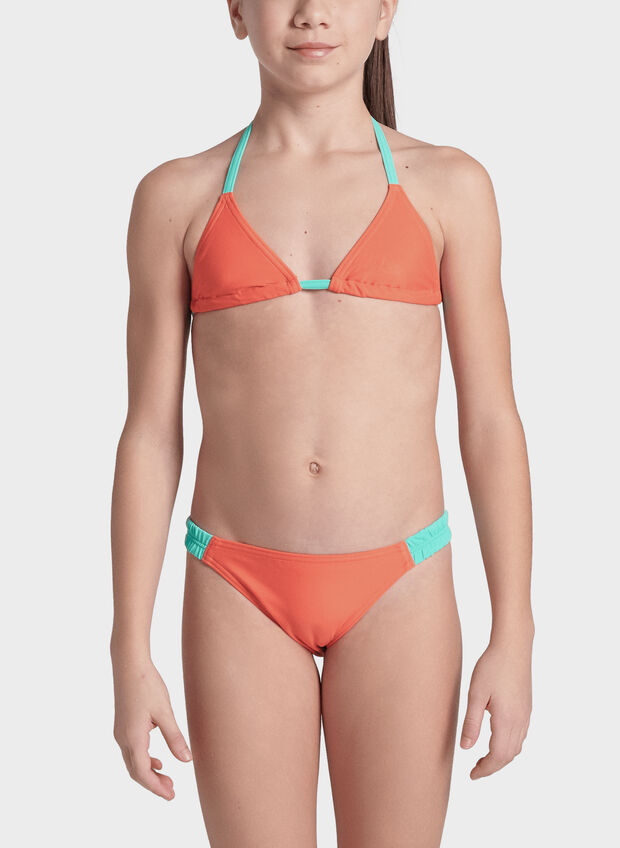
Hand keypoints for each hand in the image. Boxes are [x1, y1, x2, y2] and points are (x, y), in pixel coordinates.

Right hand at [112, 654, 192, 799]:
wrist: (128, 664)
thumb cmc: (147, 684)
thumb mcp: (165, 712)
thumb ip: (175, 737)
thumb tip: (186, 761)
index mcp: (133, 737)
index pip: (142, 772)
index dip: (156, 787)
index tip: (171, 795)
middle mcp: (122, 738)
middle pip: (136, 771)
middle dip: (153, 783)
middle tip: (172, 791)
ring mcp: (120, 731)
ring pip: (133, 761)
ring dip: (149, 772)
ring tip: (167, 778)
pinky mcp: (123, 724)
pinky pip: (131, 750)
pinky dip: (144, 759)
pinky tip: (158, 759)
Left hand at [460, 633, 532, 778]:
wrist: (513, 646)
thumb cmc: (492, 666)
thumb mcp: (475, 694)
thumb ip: (471, 723)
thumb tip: (465, 748)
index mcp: (507, 720)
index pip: (498, 756)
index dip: (486, 769)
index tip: (472, 776)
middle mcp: (520, 721)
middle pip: (509, 756)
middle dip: (493, 766)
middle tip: (475, 770)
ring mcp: (526, 714)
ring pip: (517, 746)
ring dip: (502, 757)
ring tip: (484, 758)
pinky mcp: (527, 707)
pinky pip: (520, 735)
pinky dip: (509, 745)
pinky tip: (497, 739)